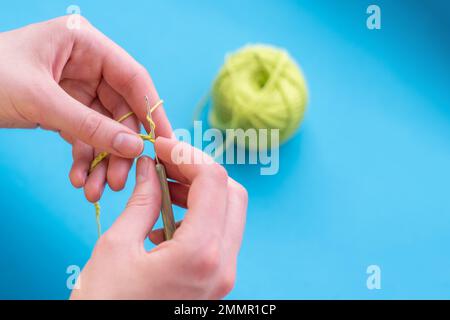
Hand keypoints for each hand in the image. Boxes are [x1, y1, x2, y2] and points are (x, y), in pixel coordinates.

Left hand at [0, 16, 171, 201]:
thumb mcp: (41, 100)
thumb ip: (91, 125)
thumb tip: (134, 148)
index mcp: (85, 45)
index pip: (133, 78)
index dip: (152, 111)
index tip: (164, 143)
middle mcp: (86, 65)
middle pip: (120, 110)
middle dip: (118, 148)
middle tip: (118, 180)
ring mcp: (76, 88)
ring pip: (104, 128)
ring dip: (101, 160)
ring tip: (95, 190)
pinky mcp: (64, 108)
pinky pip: (84, 136)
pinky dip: (83, 159)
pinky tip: (79, 179)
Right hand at [70, 137, 247, 298]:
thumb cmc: (105, 306)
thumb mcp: (117, 247)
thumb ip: (140, 201)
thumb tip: (150, 169)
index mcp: (201, 253)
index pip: (213, 180)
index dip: (187, 154)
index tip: (161, 146)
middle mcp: (223, 265)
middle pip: (231, 194)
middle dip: (200, 171)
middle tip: (167, 163)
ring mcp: (223, 276)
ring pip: (229, 215)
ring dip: (201, 192)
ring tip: (164, 186)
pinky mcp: (215, 282)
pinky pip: (219, 237)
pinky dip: (199, 216)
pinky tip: (165, 219)